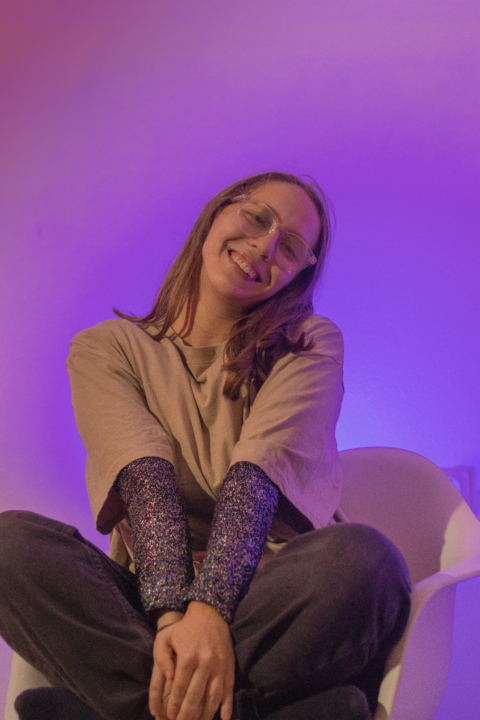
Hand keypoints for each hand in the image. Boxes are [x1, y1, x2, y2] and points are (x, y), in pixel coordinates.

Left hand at [149, 601, 234, 719]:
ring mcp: (220, 665)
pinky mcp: (230, 666)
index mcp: (188, 657)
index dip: (174, 706)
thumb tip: (170, 679)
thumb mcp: (164, 638)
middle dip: (187, 716)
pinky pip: (229, 690)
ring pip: (213, 697)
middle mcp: (205, 662)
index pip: (180, 689)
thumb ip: (161, 659)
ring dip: (206, 715)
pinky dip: (227, 706)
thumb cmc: (183, 628)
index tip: (170, 718)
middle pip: (195, 697)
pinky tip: (224, 718)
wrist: (209, 613)